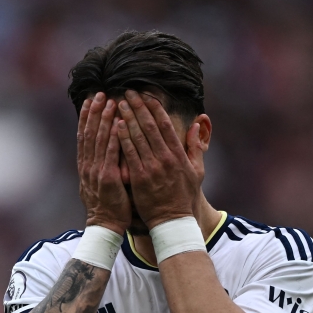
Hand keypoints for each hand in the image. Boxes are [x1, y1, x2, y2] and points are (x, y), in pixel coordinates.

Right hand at [77, 93, 130, 233]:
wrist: (105, 226)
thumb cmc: (107, 205)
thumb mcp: (97, 183)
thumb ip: (99, 165)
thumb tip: (99, 151)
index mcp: (86, 165)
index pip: (84, 136)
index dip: (86, 116)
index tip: (90, 100)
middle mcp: (88, 166)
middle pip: (89, 133)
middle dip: (94, 112)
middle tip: (99, 93)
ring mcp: (97, 172)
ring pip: (99, 140)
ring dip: (104, 119)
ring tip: (109, 101)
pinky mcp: (108, 178)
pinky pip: (111, 153)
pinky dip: (113, 137)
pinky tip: (118, 123)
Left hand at [115, 90, 203, 228]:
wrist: (172, 220)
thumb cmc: (184, 196)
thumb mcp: (197, 171)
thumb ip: (195, 147)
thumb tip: (197, 124)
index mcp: (178, 155)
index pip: (165, 125)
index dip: (155, 108)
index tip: (146, 95)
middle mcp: (165, 158)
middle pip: (150, 127)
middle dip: (138, 107)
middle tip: (128, 92)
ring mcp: (152, 168)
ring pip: (138, 137)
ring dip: (128, 118)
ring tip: (119, 104)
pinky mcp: (139, 178)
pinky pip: (129, 154)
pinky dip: (123, 139)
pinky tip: (115, 126)